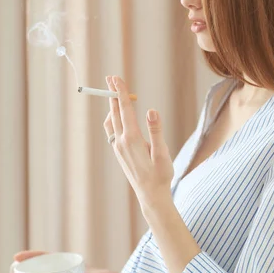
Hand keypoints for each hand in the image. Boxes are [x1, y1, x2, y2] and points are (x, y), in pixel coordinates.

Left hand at [103, 75, 173, 208]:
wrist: (151, 195)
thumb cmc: (160, 175)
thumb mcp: (162, 153)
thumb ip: (156, 130)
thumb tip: (151, 110)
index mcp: (132, 138)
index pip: (125, 109)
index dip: (121, 92)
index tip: (116, 78)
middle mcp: (121, 141)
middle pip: (115, 112)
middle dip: (113, 93)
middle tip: (111, 78)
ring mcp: (118, 147)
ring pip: (111, 121)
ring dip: (113, 106)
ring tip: (117, 93)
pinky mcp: (118, 152)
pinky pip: (111, 130)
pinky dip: (113, 118)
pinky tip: (118, 116)